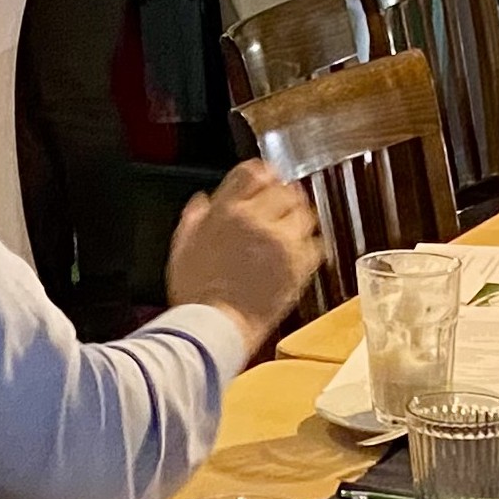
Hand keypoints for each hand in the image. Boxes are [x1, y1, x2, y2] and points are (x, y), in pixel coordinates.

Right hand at [165, 159, 322, 359]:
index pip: (253, 172)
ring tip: (291, 226)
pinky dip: (308, 244)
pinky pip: (315, 244)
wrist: (215, 326)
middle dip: (283, 194)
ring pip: (304, 213)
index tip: (266, 177)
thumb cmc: (196, 292)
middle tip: (281, 202)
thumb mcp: (182, 245)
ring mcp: (281, 243)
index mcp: (226, 211)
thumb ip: (195, 217)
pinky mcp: (298, 266)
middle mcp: (257, 221)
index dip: (262, 172)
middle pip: (283, 189)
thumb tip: (203, 202)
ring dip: (298, 216)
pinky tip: (297, 251)